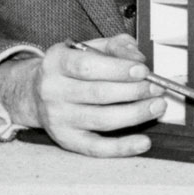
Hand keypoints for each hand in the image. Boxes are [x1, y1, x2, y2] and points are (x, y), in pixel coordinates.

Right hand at [0, 34, 164, 157]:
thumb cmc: (71, 68)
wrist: (36, 92)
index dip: (118, 69)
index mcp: (56, 61)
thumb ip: (115, 46)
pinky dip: (122, 147)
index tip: (143, 71)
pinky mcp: (66, 140)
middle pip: (98, 93)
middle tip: (157, 88)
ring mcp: (58, 118)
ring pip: (102, 120)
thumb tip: (137, 59)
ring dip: (135, 114)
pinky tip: (143, 142)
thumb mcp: (88, 47)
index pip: (87, 66)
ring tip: (157, 106)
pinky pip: (97, 148)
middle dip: (134, 92)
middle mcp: (53, 90)